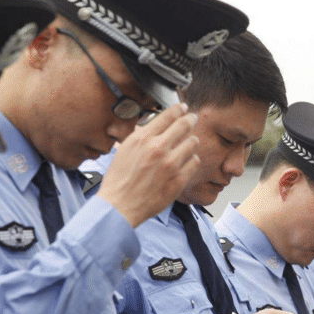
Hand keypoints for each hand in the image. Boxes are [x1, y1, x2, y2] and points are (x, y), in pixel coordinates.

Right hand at [97, 103, 200, 227]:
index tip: (183, 108)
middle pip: (184, 125)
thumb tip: (153, 127)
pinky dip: (192, 160)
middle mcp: (158, 148)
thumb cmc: (119, 180)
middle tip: (193, 119)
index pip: (168, 115)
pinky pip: (194, 162)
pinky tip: (187, 161)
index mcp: (143, 138)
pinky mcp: (179, 179)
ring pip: (192, 143)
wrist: (120, 205)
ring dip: (191, 141)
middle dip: (191, 120)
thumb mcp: (124, 149)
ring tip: (189, 143)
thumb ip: (141, 136)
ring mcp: (170, 164)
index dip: (179, 109)